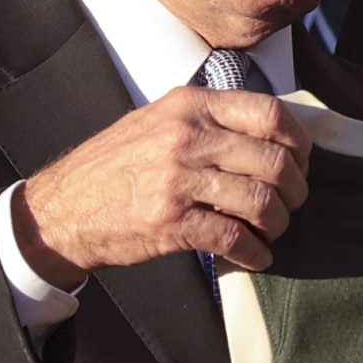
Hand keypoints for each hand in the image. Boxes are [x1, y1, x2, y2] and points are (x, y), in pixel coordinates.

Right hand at [10, 85, 312, 284]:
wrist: (61, 210)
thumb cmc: (115, 165)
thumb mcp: (159, 120)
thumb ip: (210, 119)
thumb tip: (274, 133)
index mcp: (190, 106)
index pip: (270, 113)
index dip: (299, 141)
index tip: (301, 161)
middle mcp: (186, 137)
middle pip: (274, 160)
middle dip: (295, 189)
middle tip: (292, 203)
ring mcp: (177, 180)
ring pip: (260, 201)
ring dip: (278, 223)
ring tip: (273, 231)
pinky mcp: (170, 222)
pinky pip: (233, 239)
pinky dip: (255, 253)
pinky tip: (256, 257)